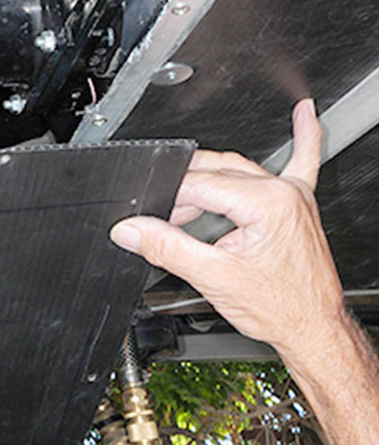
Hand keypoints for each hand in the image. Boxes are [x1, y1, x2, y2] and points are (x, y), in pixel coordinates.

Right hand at [109, 98, 345, 358]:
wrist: (315, 330)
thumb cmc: (280, 309)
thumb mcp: (213, 278)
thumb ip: (166, 247)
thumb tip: (129, 228)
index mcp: (266, 203)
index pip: (199, 185)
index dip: (168, 200)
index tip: (146, 216)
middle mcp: (284, 192)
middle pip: (214, 172)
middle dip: (182, 194)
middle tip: (160, 219)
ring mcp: (294, 196)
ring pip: (237, 168)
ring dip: (208, 181)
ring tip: (183, 203)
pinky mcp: (299, 204)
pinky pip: (303, 162)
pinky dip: (304, 137)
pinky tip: (305, 114)